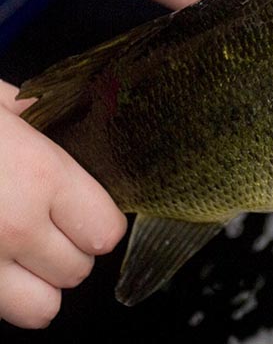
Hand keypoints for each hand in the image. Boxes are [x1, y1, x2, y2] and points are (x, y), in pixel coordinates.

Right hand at [0, 81, 125, 328]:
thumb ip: (35, 116)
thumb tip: (64, 120)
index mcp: (40, 175)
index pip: (105, 232)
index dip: (96, 224)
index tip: (82, 213)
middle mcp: (14, 228)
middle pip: (77, 272)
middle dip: (67, 253)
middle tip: (44, 230)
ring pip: (41, 310)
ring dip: (36, 287)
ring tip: (16, 256)